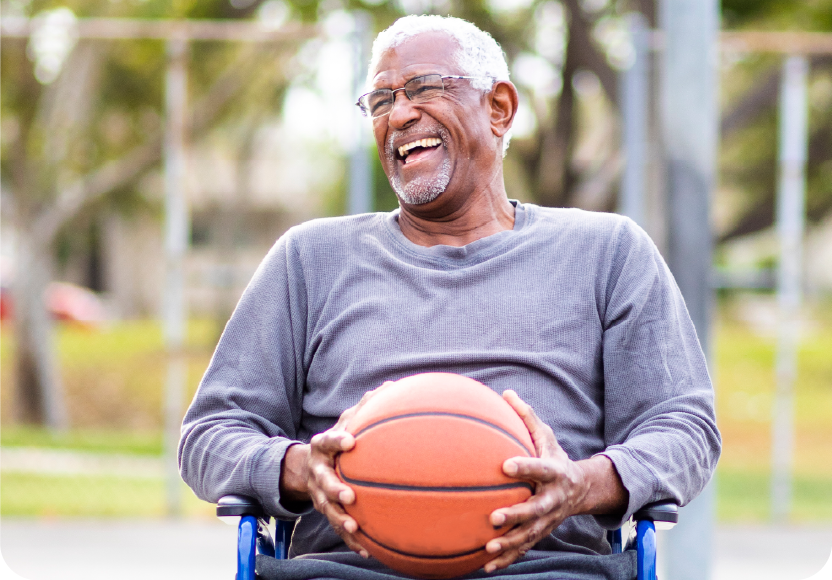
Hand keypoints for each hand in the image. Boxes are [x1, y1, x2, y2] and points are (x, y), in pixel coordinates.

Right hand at [280, 382, 395, 558]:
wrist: (308, 467)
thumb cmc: (338, 441)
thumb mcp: (347, 422)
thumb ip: (366, 407)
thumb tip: (392, 386)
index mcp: (322, 447)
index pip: (326, 442)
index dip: (337, 441)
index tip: (350, 440)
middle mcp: (319, 472)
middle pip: (323, 481)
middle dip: (334, 489)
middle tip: (349, 495)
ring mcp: (320, 494)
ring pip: (327, 508)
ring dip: (340, 518)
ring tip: (353, 525)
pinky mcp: (327, 511)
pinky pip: (338, 528)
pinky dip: (351, 540)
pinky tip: (366, 550)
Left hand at [483, 389, 590, 572]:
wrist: (579, 489)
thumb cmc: (554, 457)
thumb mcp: (546, 436)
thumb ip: (527, 417)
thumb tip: (506, 393)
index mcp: (553, 472)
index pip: (539, 468)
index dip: (525, 467)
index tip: (506, 465)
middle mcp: (552, 499)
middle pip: (535, 509)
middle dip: (516, 515)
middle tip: (494, 517)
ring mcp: (548, 520)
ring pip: (529, 535)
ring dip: (510, 544)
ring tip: (488, 548)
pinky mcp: (540, 533)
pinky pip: (523, 548)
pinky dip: (507, 559)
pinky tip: (486, 566)